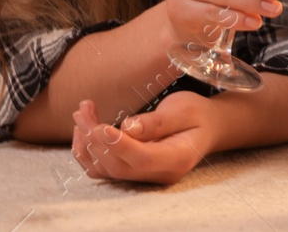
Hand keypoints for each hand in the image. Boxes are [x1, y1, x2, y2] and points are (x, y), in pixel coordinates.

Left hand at [70, 94, 217, 184]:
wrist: (207, 127)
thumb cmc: (198, 115)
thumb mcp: (184, 110)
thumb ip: (158, 121)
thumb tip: (127, 127)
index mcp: (176, 159)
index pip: (142, 159)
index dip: (119, 145)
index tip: (99, 126)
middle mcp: (158, 174)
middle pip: (119, 165)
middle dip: (95, 138)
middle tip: (83, 110)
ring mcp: (144, 176)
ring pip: (106, 169)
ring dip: (87, 144)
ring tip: (81, 114)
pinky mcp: (132, 171)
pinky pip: (104, 169)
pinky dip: (88, 152)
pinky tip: (84, 130)